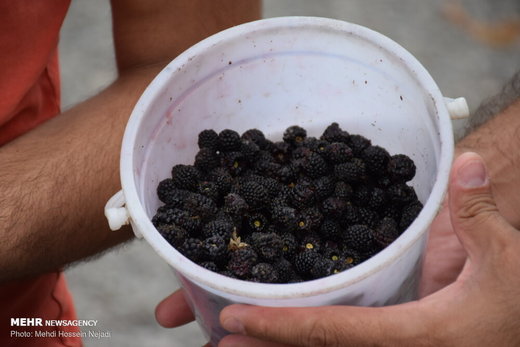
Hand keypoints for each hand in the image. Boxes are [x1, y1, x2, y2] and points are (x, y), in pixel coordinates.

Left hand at [217, 152, 519, 345]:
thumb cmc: (519, 296)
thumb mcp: (507, 257)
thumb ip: (478, 213)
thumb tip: (467, 163)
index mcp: (417, 337)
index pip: (334, 333)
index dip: (281, 327)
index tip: (231, 321)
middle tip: (212, 338)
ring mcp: (389, 346)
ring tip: (228, 340)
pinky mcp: (390, 337)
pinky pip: (340, 342)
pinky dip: (305, 338)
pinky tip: (281, 325)